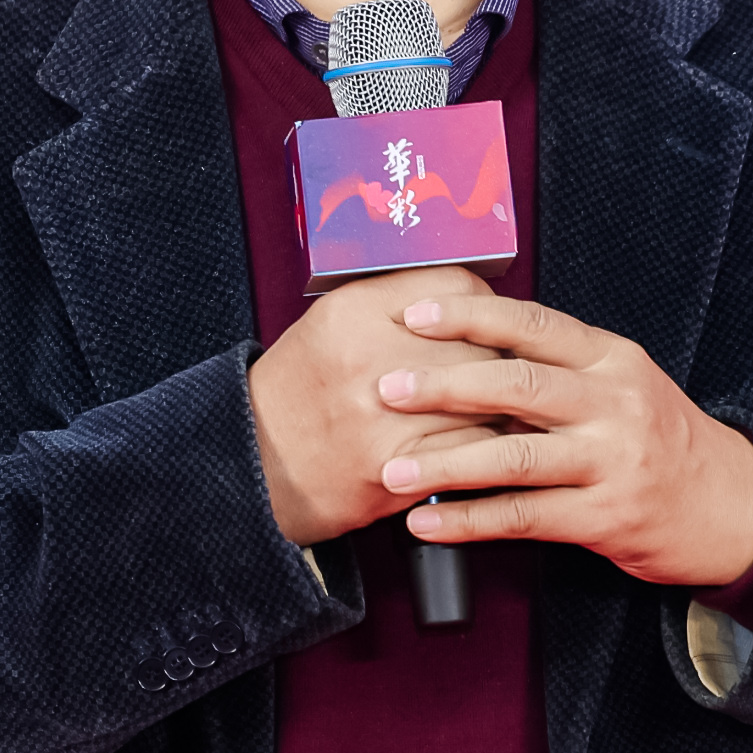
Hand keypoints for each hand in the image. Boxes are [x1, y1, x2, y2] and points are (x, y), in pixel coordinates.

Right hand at [246, 266, 502, 543]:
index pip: (456, 288)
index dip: (484, 308)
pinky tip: (474, 447)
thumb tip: (472, 304)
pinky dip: (483, 448)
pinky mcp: (396, 463)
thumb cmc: (300, 391)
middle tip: (498, 375)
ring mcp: (384, 413)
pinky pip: (472, 448)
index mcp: (354, 309)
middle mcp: (369, 354)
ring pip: (484, 398)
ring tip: (490, 411)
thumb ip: (395, 306)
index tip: (487, 326)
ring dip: (496, 407)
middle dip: (496, 362)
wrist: (254, 462)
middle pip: (479, 343)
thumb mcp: (333, 325)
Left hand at [369, 291, 752, 587]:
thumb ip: (556, 366)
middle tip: (386, 387)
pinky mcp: (606, 517)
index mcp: (611, 359)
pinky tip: (426, 525)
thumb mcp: (619, 384)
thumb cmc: (655, 437)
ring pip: (516, 458)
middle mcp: (614, 404)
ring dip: (446, 464)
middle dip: (445, 385)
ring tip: (392, 469)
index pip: (534, 325)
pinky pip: (526, 517)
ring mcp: (612, 462)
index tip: (415, 315)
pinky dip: (469, 522)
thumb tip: (466, 343)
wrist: (727, 503)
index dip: (472, 318)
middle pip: (520, 385)